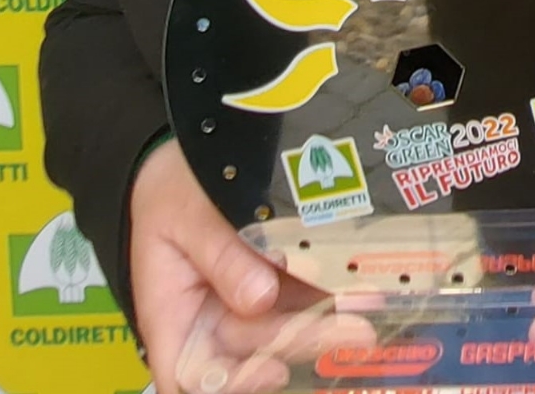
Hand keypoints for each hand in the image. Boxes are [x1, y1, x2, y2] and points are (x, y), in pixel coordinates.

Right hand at [129, 137, 370, 392]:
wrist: (181, 163)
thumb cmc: (168, 193)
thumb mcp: (184, 215)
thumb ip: (219, 255)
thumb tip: (259, 298)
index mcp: (172, 318)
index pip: (192, 374)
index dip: (231, 384)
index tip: (271, 370)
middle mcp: (210, 323)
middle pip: (253, 351)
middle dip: (302, 340)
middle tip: (351, 329)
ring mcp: (245, 306)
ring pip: (285, 327)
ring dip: (326, 323)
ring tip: (367, 309)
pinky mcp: (273, 285)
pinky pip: (300, 298)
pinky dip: (328, 295)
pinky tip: (360, 289)